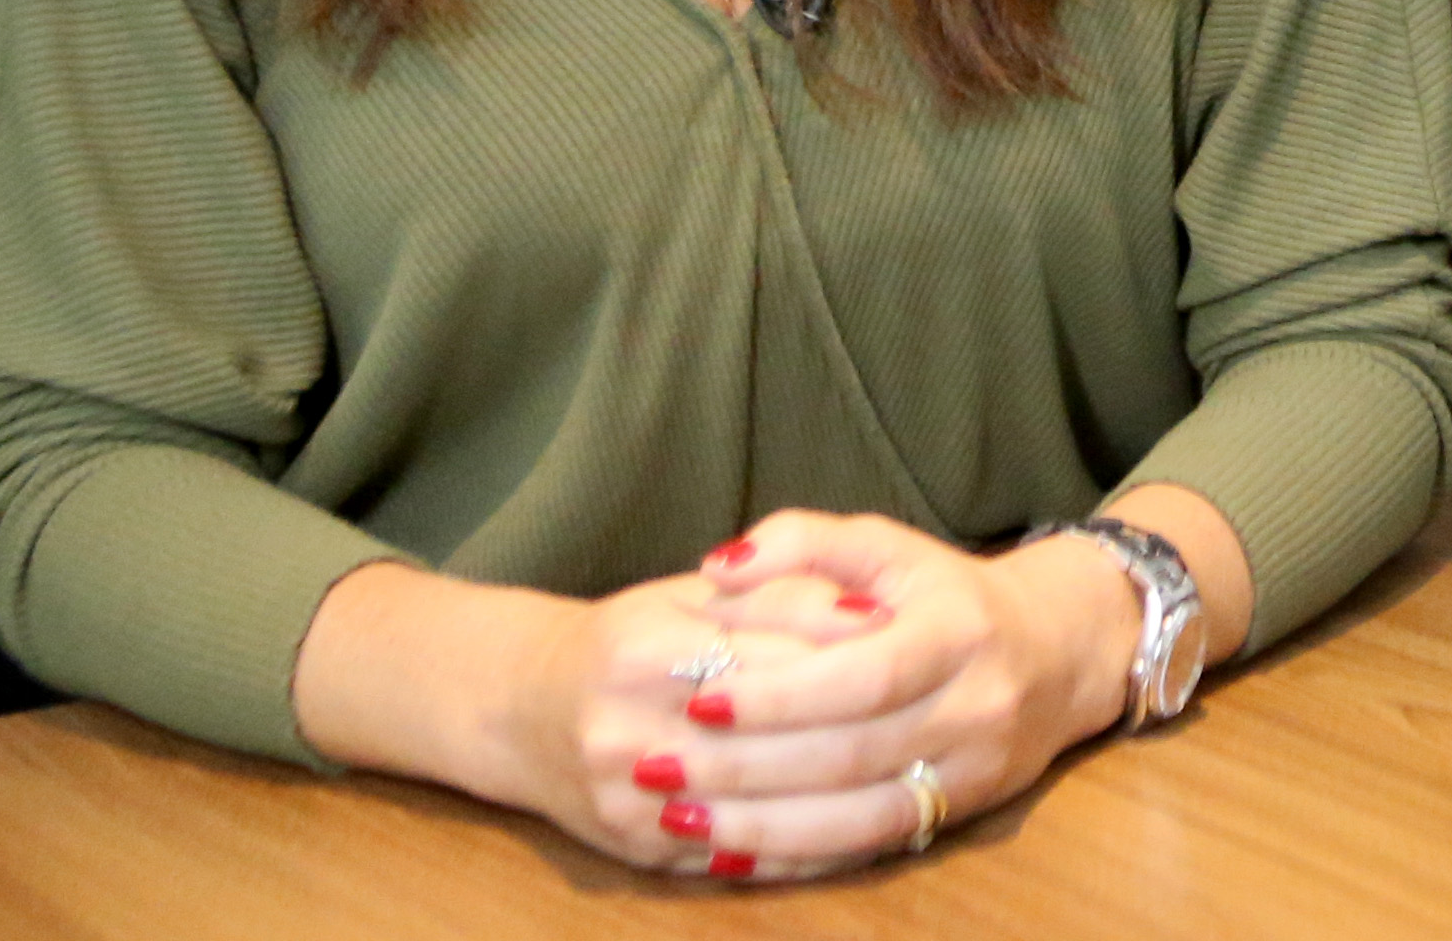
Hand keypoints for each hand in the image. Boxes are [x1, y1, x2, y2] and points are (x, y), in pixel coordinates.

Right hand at [482, 560, 880, 877]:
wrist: (521, 710)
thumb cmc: (625, 638)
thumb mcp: (689, 595)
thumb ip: (777, 593)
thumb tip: (870, 612)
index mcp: (640, 651)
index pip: (766, 656)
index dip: (842, 649)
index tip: (909, 639)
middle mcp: (625, 731)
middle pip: (767, 740)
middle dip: (854, 727)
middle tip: (930, 709)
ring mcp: (628, 803)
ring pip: (760, 809)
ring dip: (843, 795)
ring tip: (915, 769)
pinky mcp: (639, 852)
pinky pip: (740, 857)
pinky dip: (804, 845)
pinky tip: (862, 822)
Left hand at [604, 511, 1132, 879]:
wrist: (1059, 650)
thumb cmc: (949, 593)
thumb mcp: (887, 545)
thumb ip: (801, 542)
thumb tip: (715, 569)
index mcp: (957, 632)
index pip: (862, 675)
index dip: (778, 694)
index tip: (697, 700)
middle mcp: (973, 707)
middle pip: (850, 754)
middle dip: (746, 768)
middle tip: (658, 768)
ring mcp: (970, 771)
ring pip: (857, 817)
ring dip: (761, 825)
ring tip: (678, 819)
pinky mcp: (958, 815)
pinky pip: (869, 850)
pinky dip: (798, 857)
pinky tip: (731, 853)